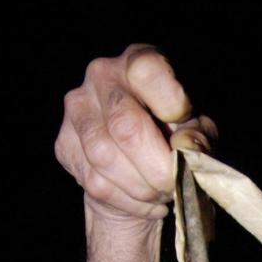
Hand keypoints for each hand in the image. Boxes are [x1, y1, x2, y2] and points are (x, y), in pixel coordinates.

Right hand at [55, 44, 216, 221]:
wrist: (137, 165)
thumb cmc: (172, 137)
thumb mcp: (197, 131)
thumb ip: (197, 137)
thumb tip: (185, 150)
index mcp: (138, 60)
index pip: (147, 71)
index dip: (171, 104)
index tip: (185, 132)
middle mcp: (101, 76)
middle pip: (125, 125)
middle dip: (156, 168)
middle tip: (174, 184)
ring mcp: (77, 109)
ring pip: (106, 159)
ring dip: (142, 188)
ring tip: (161, 192)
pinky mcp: (64, 145)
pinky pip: (97, 183)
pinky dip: (128, 201)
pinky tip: (144, 199)